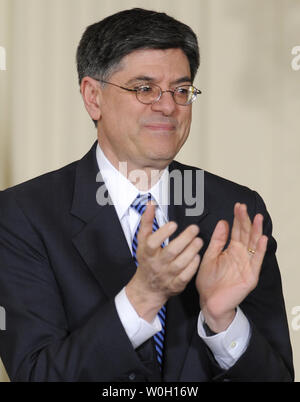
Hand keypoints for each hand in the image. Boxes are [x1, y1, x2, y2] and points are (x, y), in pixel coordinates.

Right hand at [126, 202, 202, 321]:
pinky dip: (193, 266)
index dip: (163, 233)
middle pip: (171, 252)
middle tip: (194, 229)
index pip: (153, 242)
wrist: (147, 287)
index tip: (174, 224)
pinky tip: (197, 256)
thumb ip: (146, 222)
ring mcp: (167, 275)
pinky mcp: (176, 284)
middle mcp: (157, 263)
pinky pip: (186, 276)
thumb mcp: (142, 240)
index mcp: (148, 252)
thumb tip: (150, 204)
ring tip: (199, 241)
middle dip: (184, 239)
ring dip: (191, 251)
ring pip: (180, 263)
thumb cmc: (147, 260)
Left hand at [196, 203, 267, 332]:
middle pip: (246, 234)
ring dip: (256, 231)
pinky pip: (256, 261)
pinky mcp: (250, 276)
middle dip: (245, 220)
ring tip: (257, 218)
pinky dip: (259, 250)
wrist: (209, 302)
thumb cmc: (209, 282)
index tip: (237, 206)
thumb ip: (217, 241)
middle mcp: (241, 255)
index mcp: (231, 250)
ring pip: (253, 245)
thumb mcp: (210, 256)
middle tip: (243, 207)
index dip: (237, 219)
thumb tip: (223, 222)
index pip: (237, 231)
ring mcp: (247, 265)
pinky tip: (262, 238)